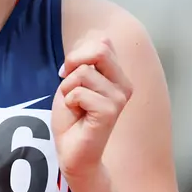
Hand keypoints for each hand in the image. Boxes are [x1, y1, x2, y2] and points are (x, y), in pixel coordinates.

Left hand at [52, 36, 132, 180]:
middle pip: (100, 48)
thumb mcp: (75, 81)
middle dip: (73, 62)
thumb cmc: (73, 118)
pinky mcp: (110, 111)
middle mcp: (123, 84)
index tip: (70, 73)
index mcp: (117, 75)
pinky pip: (79, 92)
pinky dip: (69, 102)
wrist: (73, 152)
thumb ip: (84, 60)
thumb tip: (92, 39)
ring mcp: (119, 98)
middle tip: (68, 85)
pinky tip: (77, 115)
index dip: (79, 52)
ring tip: (75, 106)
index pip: (102, 41)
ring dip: (68, 89)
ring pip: (83, 73)